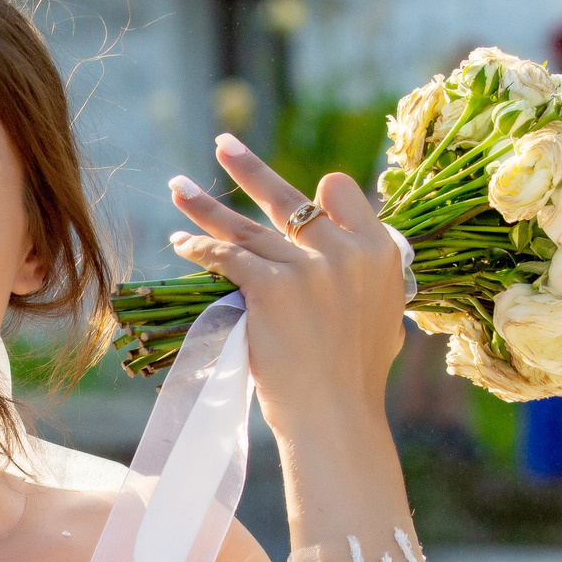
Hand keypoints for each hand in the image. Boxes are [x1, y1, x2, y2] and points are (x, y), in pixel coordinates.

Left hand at [167, 133, 411, 438]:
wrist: (336, 417)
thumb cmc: (357, 379)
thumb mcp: (383, 317)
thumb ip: (370, 278)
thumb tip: (363, 257)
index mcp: (380, 251)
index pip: (342, 192)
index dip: (318, 194)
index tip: (298, 197)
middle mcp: (346, 251)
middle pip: (287, 198)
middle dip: (248, 167)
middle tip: (222, 143)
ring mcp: (309, 267)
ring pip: (246, 226)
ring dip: (205, 206)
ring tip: (178, 187)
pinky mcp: (273, 288)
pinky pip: (227, 257)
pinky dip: (201, 249)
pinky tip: (182, 243)